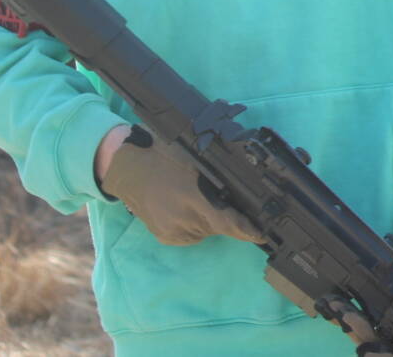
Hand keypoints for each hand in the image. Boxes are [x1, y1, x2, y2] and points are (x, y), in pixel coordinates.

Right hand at [97, 125, 262, 245]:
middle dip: (227, 216)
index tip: (263, 236)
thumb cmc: (165, 155)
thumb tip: (249, 178)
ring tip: (196, 198)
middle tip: (223, 198)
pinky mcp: (164, 237)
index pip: (227, 222)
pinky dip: (195, 224)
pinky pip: (190, 235)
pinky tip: (186, 208)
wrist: (129, 169)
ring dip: (209, 220)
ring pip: (205, 231)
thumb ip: (222, 174)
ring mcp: (172, 231)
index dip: (247, 231)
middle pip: (218, 227)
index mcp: (193, 199)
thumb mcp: (197, 159)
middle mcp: (183, 219)